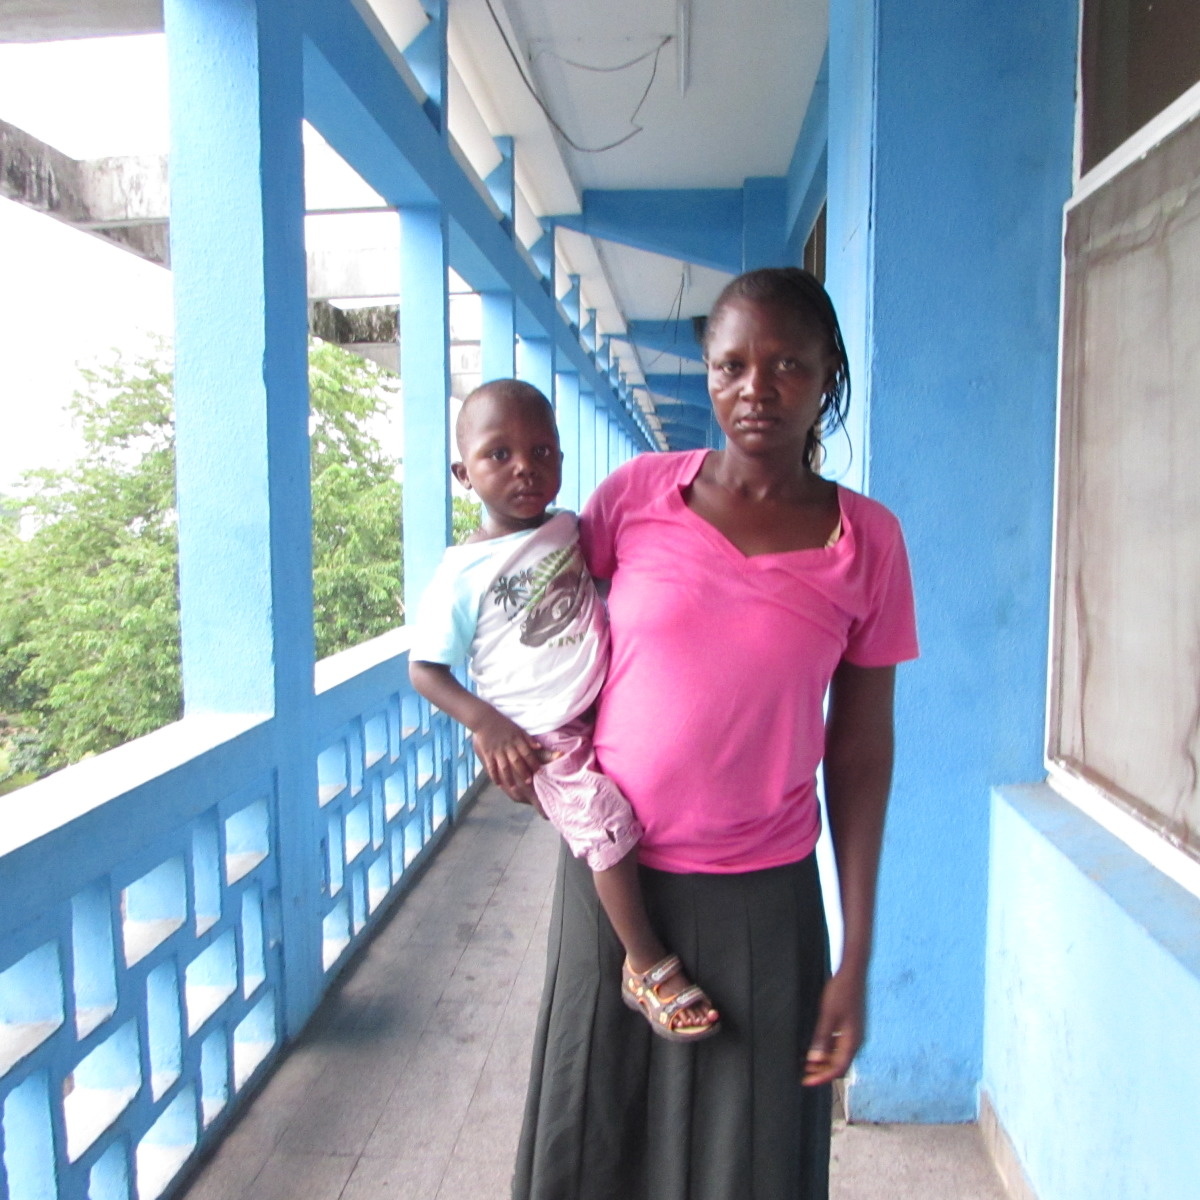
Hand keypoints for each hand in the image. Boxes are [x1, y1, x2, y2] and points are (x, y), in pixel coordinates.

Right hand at [471, 711, 551, 812]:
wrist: (485, 719)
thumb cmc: (503, 724)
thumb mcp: (518, 729)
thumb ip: (528, 739)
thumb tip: (539, 747)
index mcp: (516, 740)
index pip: (527, 753)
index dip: (534, 763)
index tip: (539, 772)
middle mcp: (508, 747)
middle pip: (517, 762)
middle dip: (523, 772)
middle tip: (529, 783)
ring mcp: (497, 751)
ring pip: (504, 767)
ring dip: (509, 778)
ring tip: (514, 788)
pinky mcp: (488, 753)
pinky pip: (491, 767)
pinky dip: (494, 776)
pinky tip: (498, 784)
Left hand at [802, 968, 865, 1086]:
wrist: (852, 973)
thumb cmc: (841, 992)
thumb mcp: (827, 1015)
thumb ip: (822, 1038)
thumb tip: (815, 1060)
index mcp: (852, 1041)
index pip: (838, 1068)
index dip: (822, 1077)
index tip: (806, 1081)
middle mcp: (856, 1041)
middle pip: (839, 1065)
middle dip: (822, 1072)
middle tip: (804, 1074)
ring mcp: (854, 1034)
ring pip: (839, 1055)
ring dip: (824, 1061)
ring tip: (807, 1063)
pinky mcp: (850, 1026)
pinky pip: (839, 1045)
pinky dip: (828, 1050)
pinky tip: (816, 1048)